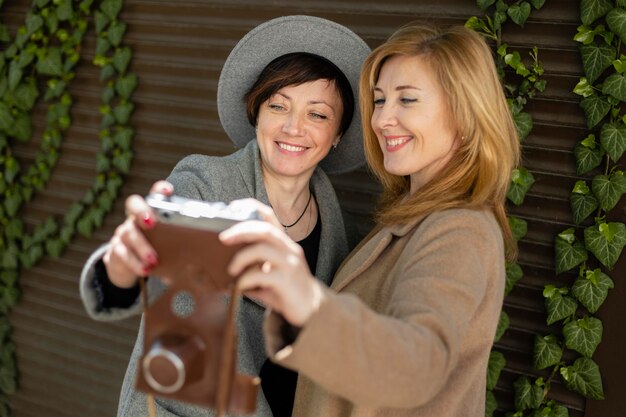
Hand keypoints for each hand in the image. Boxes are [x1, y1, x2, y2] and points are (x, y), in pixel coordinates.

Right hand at [102, 180, 172, 287]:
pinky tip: (145, 270)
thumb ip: (182, 247)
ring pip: (128, 233)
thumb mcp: (169, 246)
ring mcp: (122, 233)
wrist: (125, 267)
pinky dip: (134, 263)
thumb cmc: (155, 250)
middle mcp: (134, 218)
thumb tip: (203, 257)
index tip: (168, 190)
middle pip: (133, 204)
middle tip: (151, 222)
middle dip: (142, 211)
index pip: (154, 195)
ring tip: (154, 260)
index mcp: (151, 213)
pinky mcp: (115, 250)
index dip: (159, 190)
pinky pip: (121, 254)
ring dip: (142, 247)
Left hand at [220, 200, 322, 326]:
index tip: (233, 207)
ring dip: (240, 258)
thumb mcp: (271, 272)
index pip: (270, 217)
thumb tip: (224, 266)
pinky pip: (262, 275)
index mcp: (284, 244)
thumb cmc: (287, 290)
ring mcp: (290, 265)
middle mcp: (290, 250)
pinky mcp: (287, 282)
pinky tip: (240, 288)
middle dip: (240, 230)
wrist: (312, 311)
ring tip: (231, 271)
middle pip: (264, 229)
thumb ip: (254, 265)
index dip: (252, 207)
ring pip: (262, 249)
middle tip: (222, 238)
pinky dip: (246, 280)